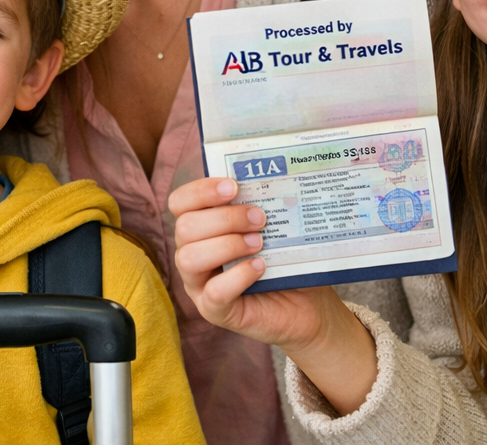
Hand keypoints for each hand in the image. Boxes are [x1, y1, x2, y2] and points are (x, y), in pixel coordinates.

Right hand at [169, 177, 377, 413]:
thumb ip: (261, 204)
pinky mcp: (215, 311)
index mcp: (200, 228)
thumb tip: (271, 175)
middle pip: (185, 227)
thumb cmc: (284, 260)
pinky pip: (214, 292)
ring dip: (228, 245)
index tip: (234, 186)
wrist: (306, 304)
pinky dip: (239, 275)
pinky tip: (261, 267)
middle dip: (224, 218)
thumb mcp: (272, 227)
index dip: (200, 190)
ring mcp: (199, 285)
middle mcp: (191, 254)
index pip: (179, 203)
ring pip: (189, 258)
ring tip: (259, 243)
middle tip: (260, 218)